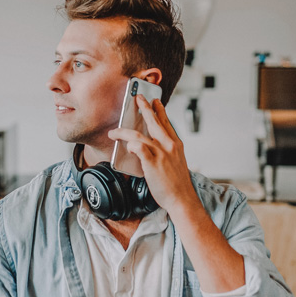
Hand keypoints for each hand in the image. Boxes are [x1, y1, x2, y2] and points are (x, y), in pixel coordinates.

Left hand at [107, 94, 199, 212]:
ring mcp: (160, 154)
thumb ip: (166, 152)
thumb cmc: (177, 184)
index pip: (166, 123)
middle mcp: (169, 146)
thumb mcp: (176, 162)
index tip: (155, 101)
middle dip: (144, 108)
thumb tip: (150, 147)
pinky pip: (139, 148)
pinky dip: (131, 144)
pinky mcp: (152, 163)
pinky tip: (126, 145)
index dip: (159, 110)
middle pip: (154, 122)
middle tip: (138, 98)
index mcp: (175, 145)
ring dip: (123, 132)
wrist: (181, 198)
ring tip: (114, 132)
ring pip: (139, 135)